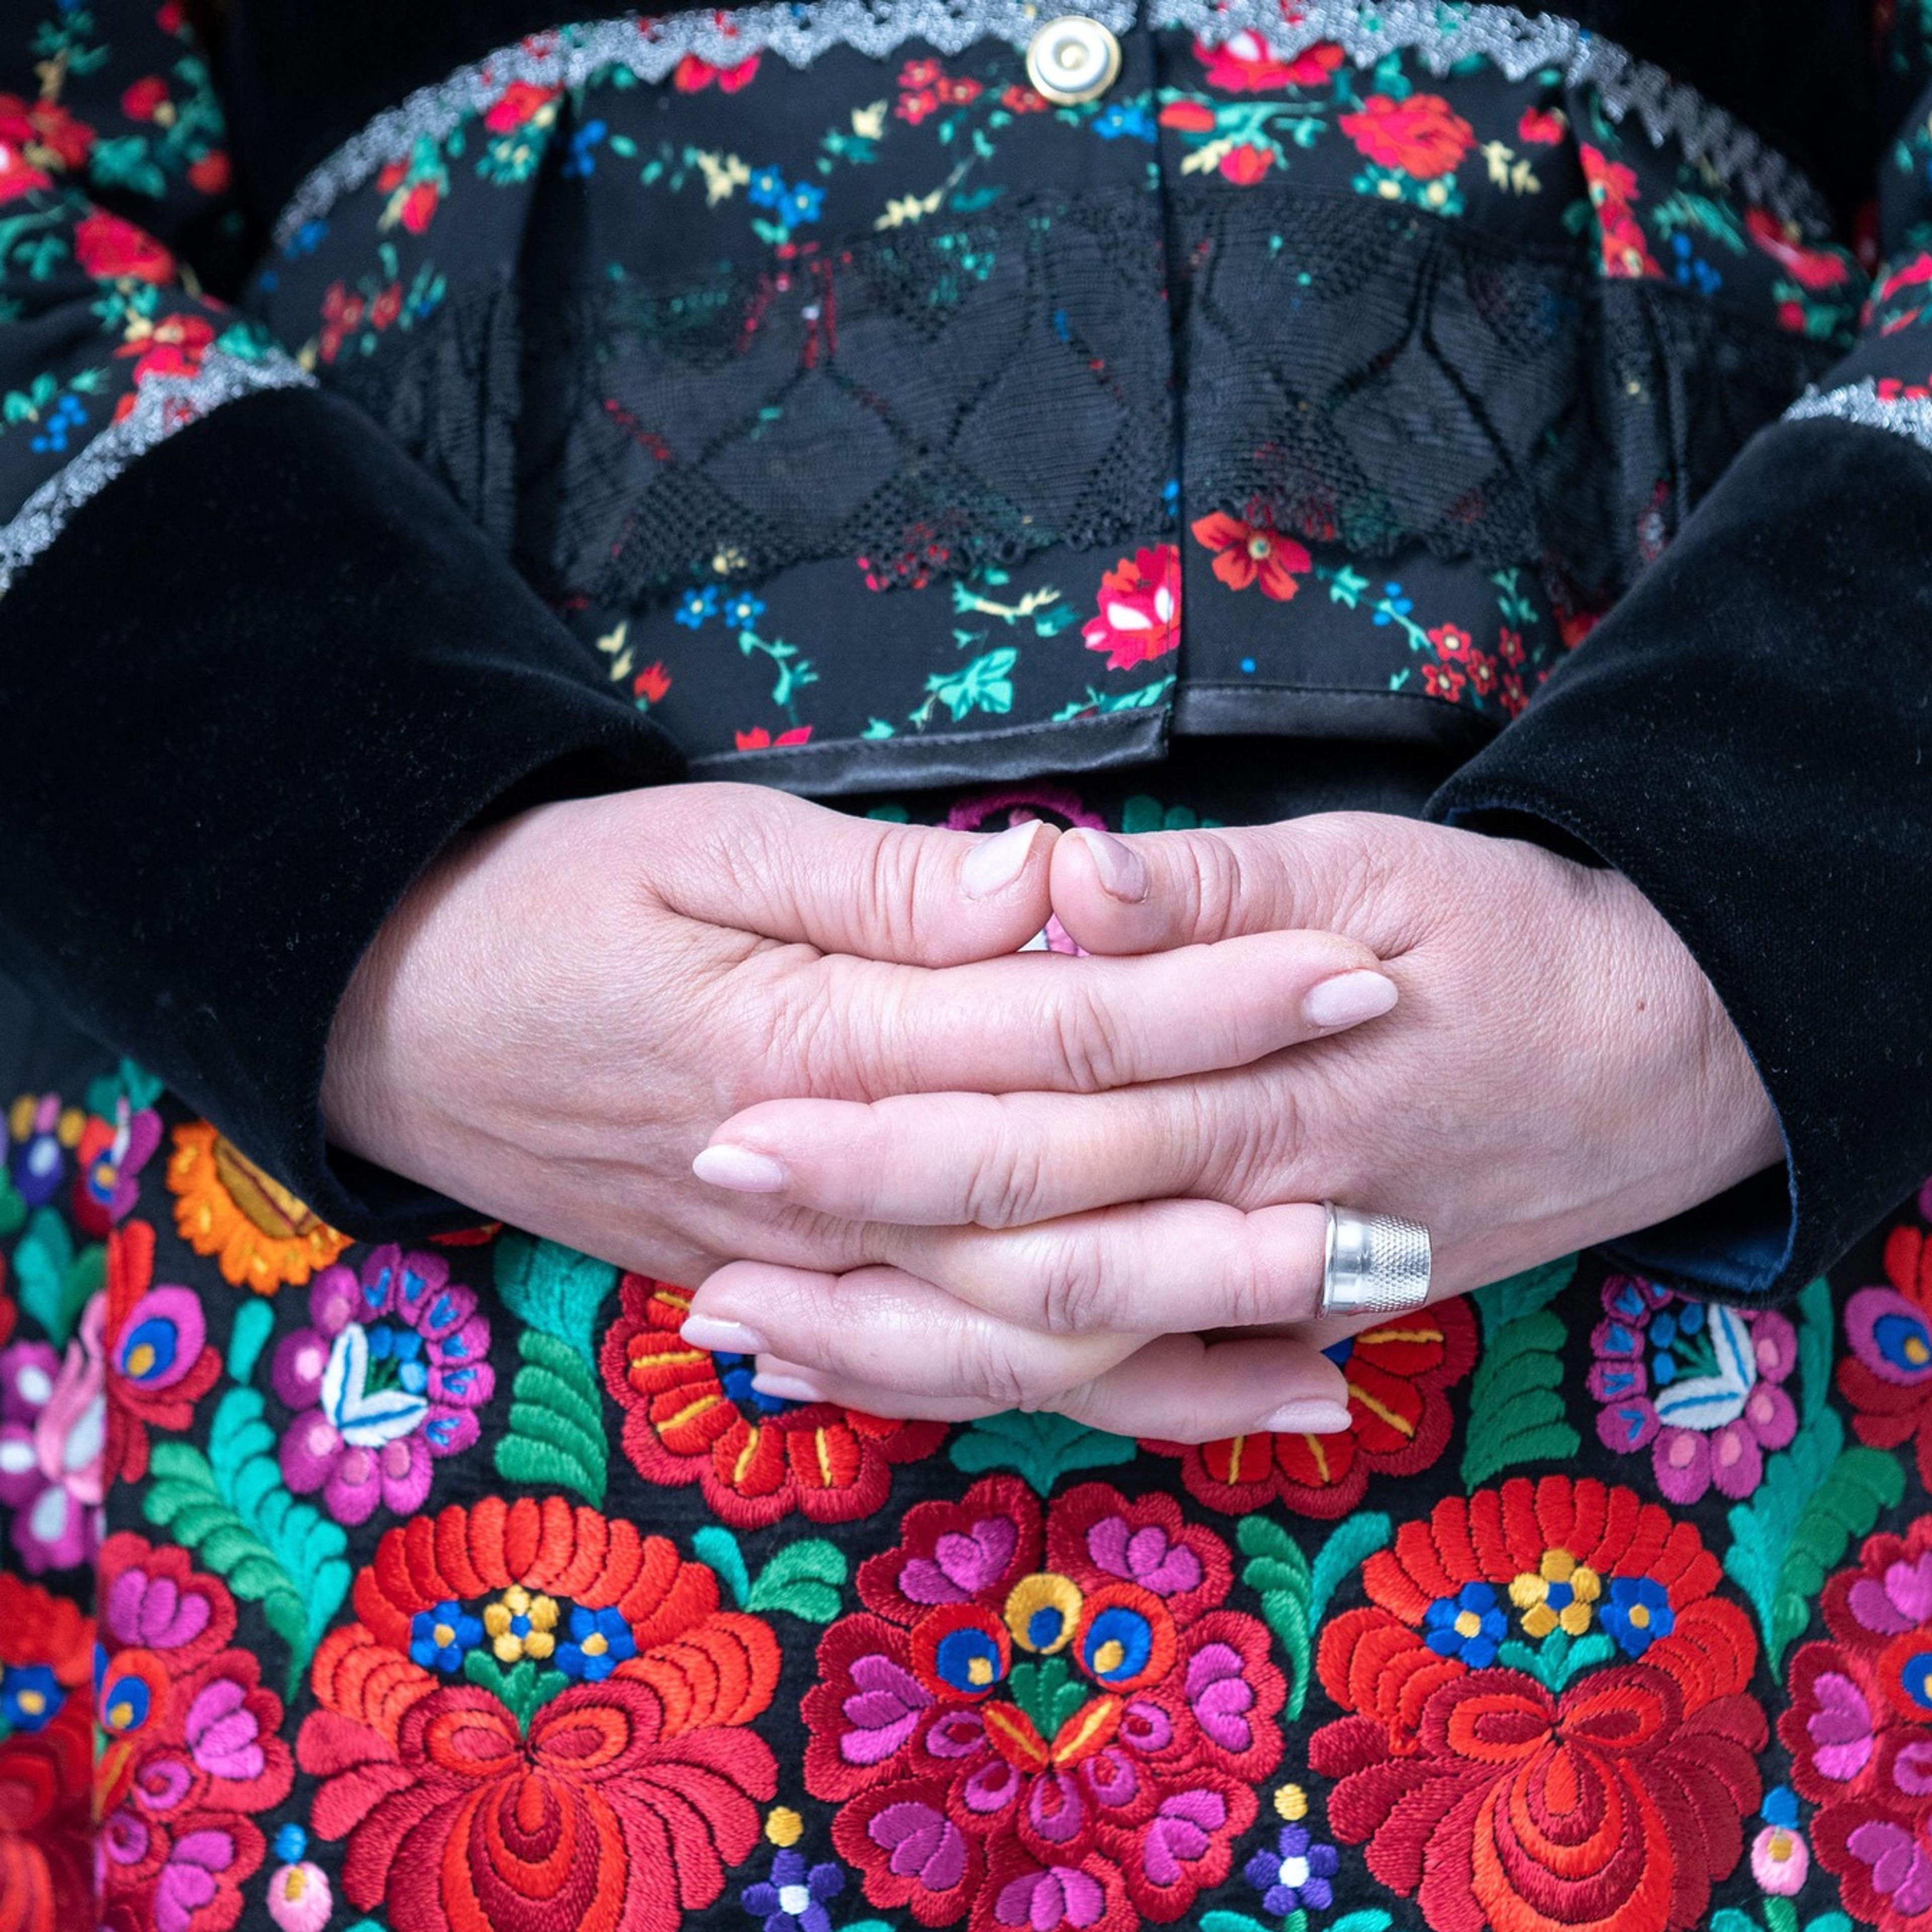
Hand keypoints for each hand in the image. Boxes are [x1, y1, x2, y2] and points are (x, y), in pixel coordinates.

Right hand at [322, 783, 1398, 1436]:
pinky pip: (951, 1372)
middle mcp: (827, 1186)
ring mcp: (808, 1265)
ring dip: (1188, 1343)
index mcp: (815, 1044)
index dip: (1214, 1003)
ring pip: (1022, 1334)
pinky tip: (1175, 1394)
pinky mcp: (793, 1295)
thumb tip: (1046, 892)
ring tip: (1342, 1344)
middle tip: (1409, 1200)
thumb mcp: (698, 846)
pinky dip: (1072, 1392)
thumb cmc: (547, 905)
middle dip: (1244, 1201)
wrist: (397, 1018)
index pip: (1059, 1034)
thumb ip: (879, 889)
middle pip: (1069, 1211)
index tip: (1353, 973)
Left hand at [684, 811, 1780, 1423]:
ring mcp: (1272, 1281)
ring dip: (911, 1354)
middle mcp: (1248, 1205)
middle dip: (853, 1263)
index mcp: (1250, 1078)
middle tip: (696, 1261)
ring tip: (763, 1346)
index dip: (874, 1129)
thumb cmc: (1511, 938)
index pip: (1025, 1114)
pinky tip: (929, 1384)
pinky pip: (1150, 1379)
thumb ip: (1207, 888)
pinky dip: (1023, 1394)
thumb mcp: (1371, 863)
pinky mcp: (1296, 1314)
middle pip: (1021, 1254)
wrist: (1661, 1051)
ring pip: (1067, 1348)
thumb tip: (1063, 882)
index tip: (732, 1120)